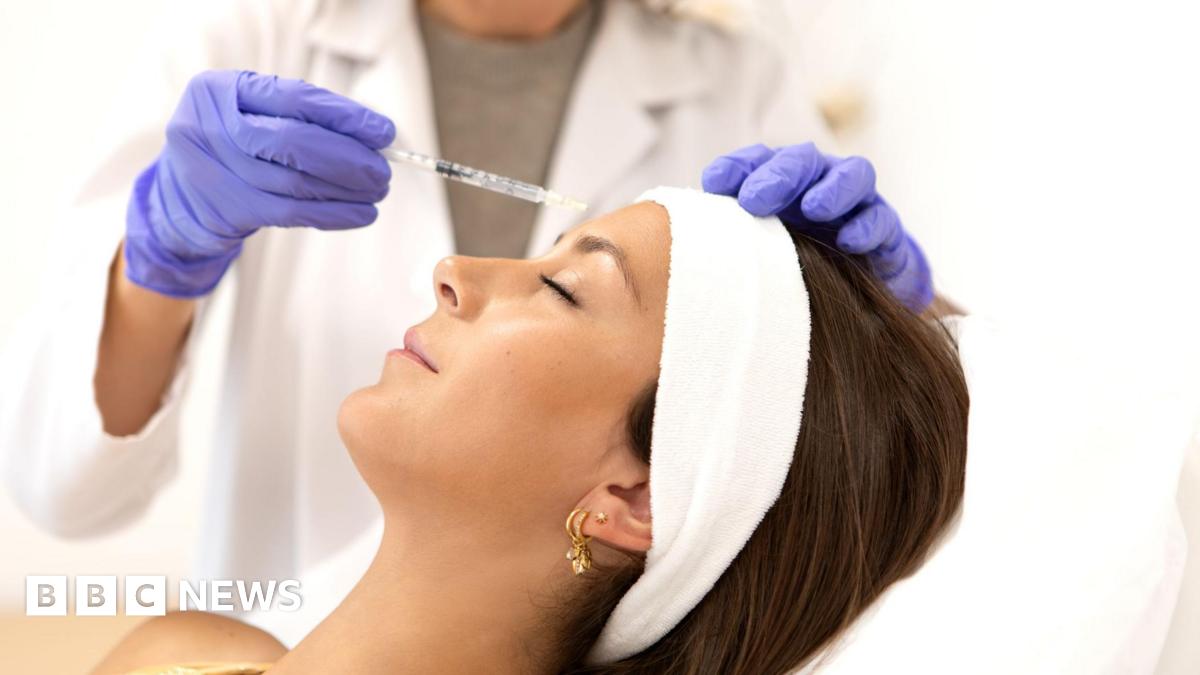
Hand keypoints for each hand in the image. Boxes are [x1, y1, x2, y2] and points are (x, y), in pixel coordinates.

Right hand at [124, 69, 395, 297]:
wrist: (182, 193)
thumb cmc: (234, 143)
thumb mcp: (252, 113)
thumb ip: (301, 115)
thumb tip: (374, 135)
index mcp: (219, 89)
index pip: (294, 99)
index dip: (345, 117)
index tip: (384, 132)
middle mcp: (210, 126)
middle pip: (294, 143)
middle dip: (349, 158)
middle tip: (383, 170)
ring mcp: (215, 171)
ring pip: (296, 182)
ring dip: (347, 190)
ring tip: (378, 191)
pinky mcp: (229, 210)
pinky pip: (292, 213)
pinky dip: (334, 214)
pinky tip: (362, 214)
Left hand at [702, 142, 932, 312]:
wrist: (856, 293)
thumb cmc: (793, 263)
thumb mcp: (758, 250)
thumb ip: (729, 237)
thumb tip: (688, 237)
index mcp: (782, 182)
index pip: (759, 161)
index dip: (737, 168)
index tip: (713, 184)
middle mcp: (819, 182)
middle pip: (803, 160)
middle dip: (780, 175)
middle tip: (755, 200)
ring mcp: (856, 203)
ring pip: (853, 175)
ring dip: (832, 189)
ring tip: (813, 208)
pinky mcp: (886, 231)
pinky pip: (882, 220)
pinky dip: (867, 227)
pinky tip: (849, 241)